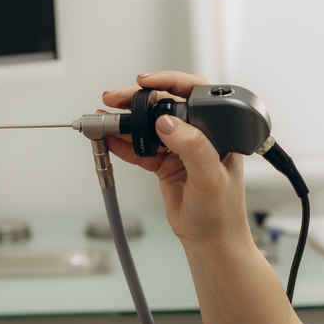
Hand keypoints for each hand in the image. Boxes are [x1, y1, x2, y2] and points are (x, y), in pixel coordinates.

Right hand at [102, 72, 252, 250]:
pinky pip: (139, 148)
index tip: (144, 81)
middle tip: (113, 100)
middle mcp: (198, 133)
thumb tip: (167, 122)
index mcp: (218, 128)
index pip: (193, 93)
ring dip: (123, 123)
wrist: (211, 241)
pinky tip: (107, 139)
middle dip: (136, 101)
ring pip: (147, 126)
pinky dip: (121, 143)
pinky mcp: (164, 163)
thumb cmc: (222, 212)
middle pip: (163, 106)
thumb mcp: (210, 177)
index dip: (168, 82)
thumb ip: (192, 146)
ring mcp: (179, 148)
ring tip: (101, 121)